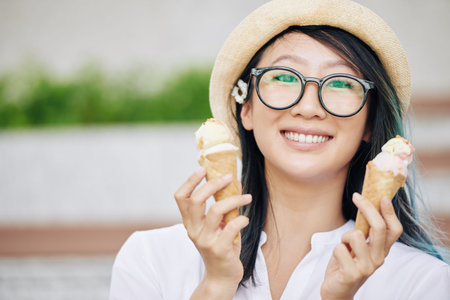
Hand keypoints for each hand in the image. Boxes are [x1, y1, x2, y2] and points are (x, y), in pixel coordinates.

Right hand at [174, 167, 251, 297]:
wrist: (222, 276)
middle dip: (213, 184)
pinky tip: (245, 219)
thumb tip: (234, 181)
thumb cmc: (221, 246)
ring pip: (216, 210)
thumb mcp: (218, 225)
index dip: (190, 181)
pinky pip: (231, 226)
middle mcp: (193, 230)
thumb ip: (222, 204)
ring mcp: (205, 240)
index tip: (203, 169)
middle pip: (197, 199)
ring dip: (234, 199)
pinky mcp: (219, 249)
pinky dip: (241, 219)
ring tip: (247, 197)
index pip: (181, 197)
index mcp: (190, 222)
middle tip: (229, 177)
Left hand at [320, 193, 402, 299]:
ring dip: (344, 236)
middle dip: (367, 208)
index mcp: (382, 251)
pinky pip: (340, 248)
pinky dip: (335, 250)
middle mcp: (378, 259)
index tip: (382, 197)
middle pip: (378, 227)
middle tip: (356, 196)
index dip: (390, 212)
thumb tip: (366, 206)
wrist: (337, 292)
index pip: (394, 230)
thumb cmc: (345, 265)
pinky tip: (338, 260)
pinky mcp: (352, 274)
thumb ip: (364, 233)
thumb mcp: (358, 248)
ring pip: (355, 235)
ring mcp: (366, 268)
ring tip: (343, 247)